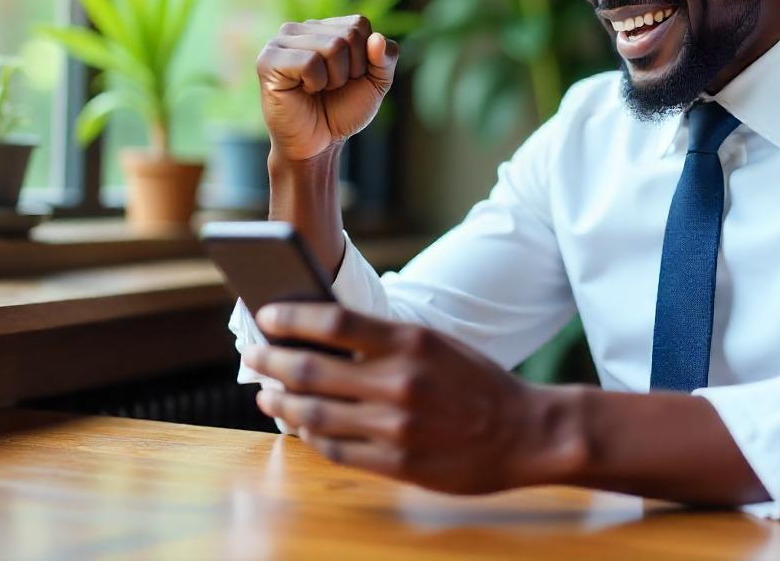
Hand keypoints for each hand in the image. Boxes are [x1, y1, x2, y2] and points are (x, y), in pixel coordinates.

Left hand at [243, 304, 578, 493]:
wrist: (526, 432)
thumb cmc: (478, 382)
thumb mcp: (437, 344)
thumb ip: (385, 341)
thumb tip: (323, 335)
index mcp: (411, 341)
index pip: (333, 321)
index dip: (291, 318)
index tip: (266, 316)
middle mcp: (399, 381)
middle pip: (311, 368)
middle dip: (271, 361)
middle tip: (253, 356)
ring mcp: (396, 426)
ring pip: (314, 413)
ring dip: (281, 402)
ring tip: (265, 394)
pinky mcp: (398, 463)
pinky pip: (335, 450)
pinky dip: (310, 436)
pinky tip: (300, 427)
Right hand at [256, 16, 397, 161]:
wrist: (318, 144)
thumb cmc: (343, 111)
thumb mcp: (376, 83)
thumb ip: (386, 58)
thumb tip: (376, 38)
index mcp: (324, 27)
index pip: (360, 24)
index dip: (365, 57)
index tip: (350, 77)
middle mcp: (300, 28)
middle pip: (349, 34)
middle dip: (351, 69)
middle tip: (332, 87)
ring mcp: (281, 42)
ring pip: (332, 46)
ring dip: (335, 78)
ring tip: (318, 89)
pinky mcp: (268, 60)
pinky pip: (310, 62)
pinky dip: (316, 83)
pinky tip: (304, 90)